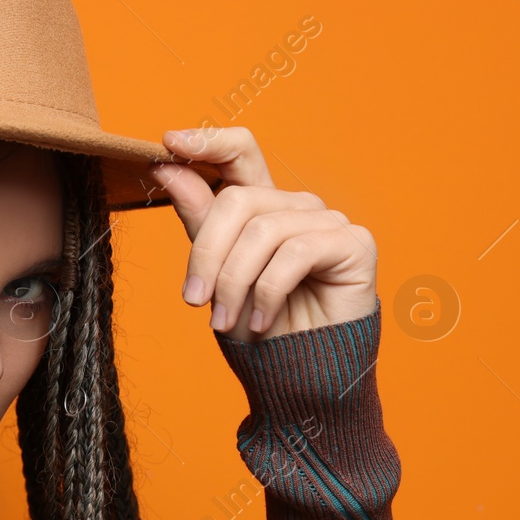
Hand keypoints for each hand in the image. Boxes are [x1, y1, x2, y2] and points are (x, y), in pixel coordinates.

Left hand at [146, 126, 377, 342]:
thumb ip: (199, 220)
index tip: (168, 143)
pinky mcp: (353, 244)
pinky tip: (261, 321)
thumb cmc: (255, 328)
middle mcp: (295, 207)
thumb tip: (167, 166)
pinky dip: (268, 293)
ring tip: (226, 322)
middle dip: (206, 254)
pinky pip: (294, 253)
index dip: (207, 141)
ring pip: (262, 231)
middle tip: (193, 301)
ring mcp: (327, 222)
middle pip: (237, 200)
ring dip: (234, 283)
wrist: (296, 378)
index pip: (239, 153)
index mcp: (261, 207)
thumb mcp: (214, 274)